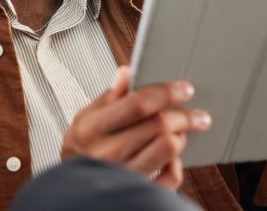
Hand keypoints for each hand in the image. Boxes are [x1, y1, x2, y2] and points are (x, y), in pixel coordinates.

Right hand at [61, 66, 211, 189]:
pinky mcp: (136, 193)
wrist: (71, 191)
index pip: (137, 103)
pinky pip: (170, 178)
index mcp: (91, 129)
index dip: (165, 92)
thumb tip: (126, 73)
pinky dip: (176, 166)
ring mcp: (122, 176)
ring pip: (169, 148)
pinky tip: (171, 159)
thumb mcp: (84, 120)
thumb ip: (107, 98)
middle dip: (184, 115)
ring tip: (179, 133)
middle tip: (195, 114)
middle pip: (159, 125)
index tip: (184, 89)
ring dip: (180, 137)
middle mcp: (106, 153)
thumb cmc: (80, 151)